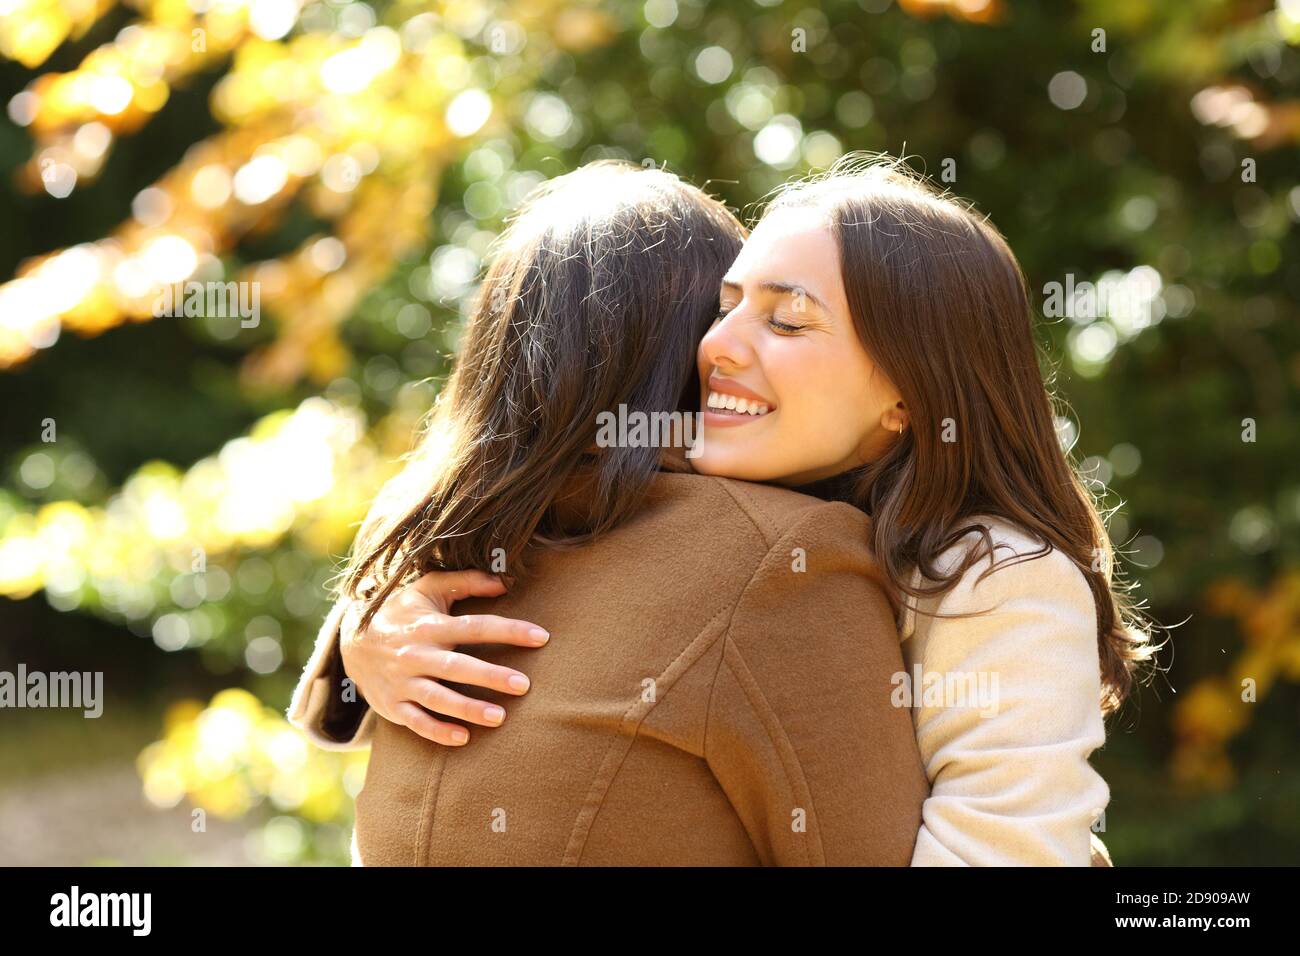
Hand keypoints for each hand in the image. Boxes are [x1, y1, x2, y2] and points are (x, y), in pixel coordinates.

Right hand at [339, 569, 548, 746]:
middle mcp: (417, 654)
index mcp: (430, 625)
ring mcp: (403, 681)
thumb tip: (505, 581)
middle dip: (490, 676)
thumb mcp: (428, 589)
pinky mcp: (392, 705)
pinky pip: (415, 721)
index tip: (542, 637)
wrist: (350, 641)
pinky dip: (437, 731)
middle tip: (524, 685)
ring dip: (468, 708)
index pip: (475, 626)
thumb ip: (466, 581)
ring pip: (437, 697)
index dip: (508, 630)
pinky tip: (464, 738)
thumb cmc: (402, 612)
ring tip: (500, 717)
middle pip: (457, 666)